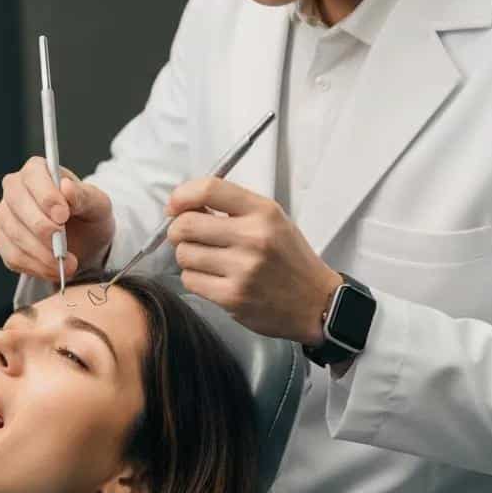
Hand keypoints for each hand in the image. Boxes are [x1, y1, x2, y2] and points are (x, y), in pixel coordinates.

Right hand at [0, 157, 114, 282]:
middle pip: (18, 205)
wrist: (85, 240)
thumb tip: (66, 187)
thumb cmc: (89, 215)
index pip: (33, 176)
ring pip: (14, 233)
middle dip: (42, 228)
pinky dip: (36, 266)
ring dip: (42, 253)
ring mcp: (5, 215)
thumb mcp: (97, 204)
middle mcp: (14, 188)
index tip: (63, 215)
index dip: (46, 196)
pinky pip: (12, 256)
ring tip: (68, 263)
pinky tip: (55, 269)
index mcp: (37, 170)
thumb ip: (83, 195)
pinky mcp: (3, 241)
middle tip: (64, 245)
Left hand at [166, 177, 341, 342]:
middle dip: (178, 230)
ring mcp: (243, 269)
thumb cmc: (289, 258)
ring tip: (209, 260)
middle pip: (186, 224)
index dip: (182, 195)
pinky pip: (190, 280)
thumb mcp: (271, 220)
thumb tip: (182, 206)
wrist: (316, 303)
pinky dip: (195, 279)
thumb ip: (231, 207)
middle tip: (187, 236)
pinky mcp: (233, 297)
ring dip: (189, 256)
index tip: (175, 205)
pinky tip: (214, 278)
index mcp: (263, 212)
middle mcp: (253, 238)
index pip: (209, 189)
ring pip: (184, 254)